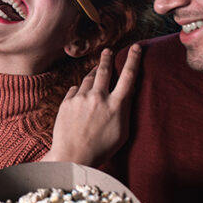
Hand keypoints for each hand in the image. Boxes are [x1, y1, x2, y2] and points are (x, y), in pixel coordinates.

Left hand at [48, 45, 141, 165]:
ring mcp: (81, 99)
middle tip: (107, 51)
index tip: (136, 47)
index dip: (134, 59)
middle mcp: (99, 98)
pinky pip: (74, 90)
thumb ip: (124, 110)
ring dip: (92, 76)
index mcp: (117, 105)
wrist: (73, 156)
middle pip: (104, 70)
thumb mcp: (122, 131)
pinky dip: (79, 92)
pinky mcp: (67, 102)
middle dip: (106, 58)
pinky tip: (80, 99)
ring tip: (95, 75)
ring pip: (88, 79)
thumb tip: (126, 93)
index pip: (129, 76)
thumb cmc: (102, 148)